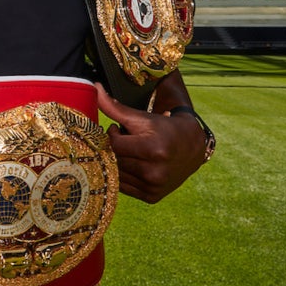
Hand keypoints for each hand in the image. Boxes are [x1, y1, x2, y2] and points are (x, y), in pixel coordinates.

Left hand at [95, 77, 209, 203]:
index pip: (115, 146)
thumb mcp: (141, 117)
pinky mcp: (152, 197)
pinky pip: (125, 187)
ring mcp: (154, 187)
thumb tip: (94, 88)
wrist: (192, 147)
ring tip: (128, 151)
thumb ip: (115, 107)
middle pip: (116, 161)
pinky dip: (124, 175)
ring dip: (117, 162)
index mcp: (153, 150)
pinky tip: (132, 164)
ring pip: (118, 175)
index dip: (112, 136)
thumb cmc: (163, 128)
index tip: (116, 129)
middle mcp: (155, 172)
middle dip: (114, 149)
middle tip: (121, 140)